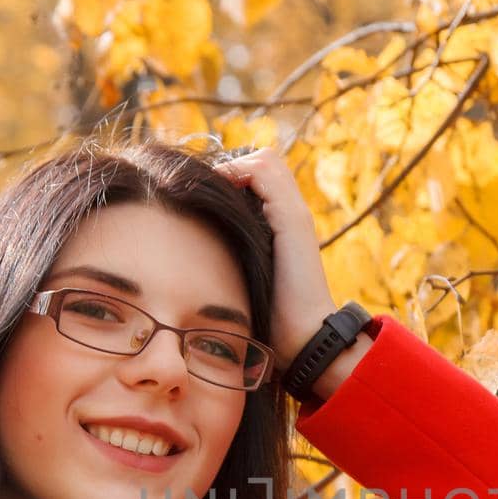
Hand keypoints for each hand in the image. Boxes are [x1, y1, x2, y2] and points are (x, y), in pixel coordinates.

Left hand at [211, 147, 338, 372]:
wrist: (303, 338)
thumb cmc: (271, 319)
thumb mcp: (244, 281)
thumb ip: (231, 261)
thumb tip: (194, 258)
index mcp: (282, 227)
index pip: (258, 178)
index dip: (231, 178)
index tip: (201, 198)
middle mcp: (291, 214)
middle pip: (262, 161)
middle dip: (230, 169)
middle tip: (202, 190)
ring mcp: (295, 214)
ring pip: (265, 160)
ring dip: (233, 168)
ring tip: (207, 189)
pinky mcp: (292, 219)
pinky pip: (264, 171)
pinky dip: (239, 172)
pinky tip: (218, 194)